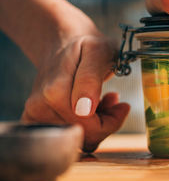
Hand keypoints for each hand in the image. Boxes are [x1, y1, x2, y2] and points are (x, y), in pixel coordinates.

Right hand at [21, 17, 129, 152]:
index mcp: (55, 92)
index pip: (90, 128)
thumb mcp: (98, 53)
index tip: (122, 105)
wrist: (62, 42)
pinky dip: (83, 127)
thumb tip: (83, 111)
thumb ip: (90, 80)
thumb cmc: (85, 46)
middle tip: (114, 101)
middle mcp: (40, 107)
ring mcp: (35, 115)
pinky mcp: (35, 120)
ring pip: (77, 139)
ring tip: (104, 101)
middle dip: (106, 122)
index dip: (112, 121)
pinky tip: (91, 109)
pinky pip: (65, 137)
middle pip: (84, 137)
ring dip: (97, 123)